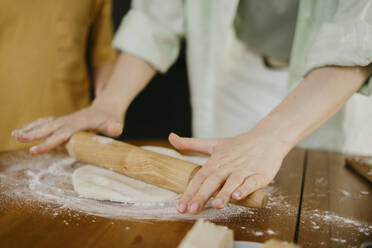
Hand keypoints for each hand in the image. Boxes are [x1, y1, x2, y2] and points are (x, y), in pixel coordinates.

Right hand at [12, 100, 123, 153]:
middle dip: (33, 134)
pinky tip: (25, 129)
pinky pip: (48, 122)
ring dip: (30, 128)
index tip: (34, 150)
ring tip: (14, 134)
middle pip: (49, 127)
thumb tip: (115, 129)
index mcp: (80, 123)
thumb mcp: (116, 123)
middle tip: (17, 138)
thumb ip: (114, 127)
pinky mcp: (64, 120)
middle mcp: (70, 120)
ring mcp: (66, 119)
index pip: (62, 134)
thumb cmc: (112, 118)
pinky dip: (35, 125)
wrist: (108, 106)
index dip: (48, 142)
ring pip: (45, 123)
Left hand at [169, 132, 290, 213]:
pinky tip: (238, 197)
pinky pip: (251, 183)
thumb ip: (191, 144)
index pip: (199, 177)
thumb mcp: (213, 144)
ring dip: (224, 194)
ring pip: (232, 182)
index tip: (180, 207)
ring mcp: (244, 170)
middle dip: (202, 196)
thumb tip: (171, 137)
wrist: (267, 138)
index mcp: (216, 161)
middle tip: (192, 209)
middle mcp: (228, 166)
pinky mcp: (259, 174)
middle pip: (213, 181)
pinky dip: (245, 189)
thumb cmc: (238, 145)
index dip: (189, 192)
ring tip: (216, 206)